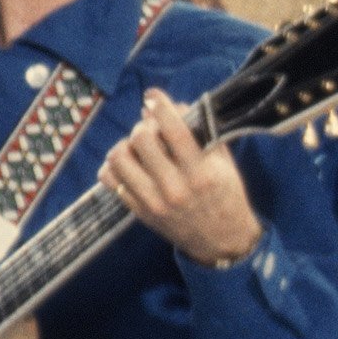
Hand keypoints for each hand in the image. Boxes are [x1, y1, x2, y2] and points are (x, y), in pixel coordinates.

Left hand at [103, 92, 262, 267]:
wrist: (223, 242)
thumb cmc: (226, 196)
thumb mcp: (224, 164)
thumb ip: (201, 134)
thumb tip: (169, 107)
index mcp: (203, 174)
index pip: (175, 131)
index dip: (160, 106)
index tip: (153, 96)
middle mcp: (176, 188)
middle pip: (142, 140)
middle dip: (143, 127)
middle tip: (150, 129)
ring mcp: (154, 202)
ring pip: (119, 158)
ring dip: (125, 145)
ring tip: (137, 148)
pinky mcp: (140, 212)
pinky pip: (111, 180)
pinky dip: (115, 166)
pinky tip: (129, 165)